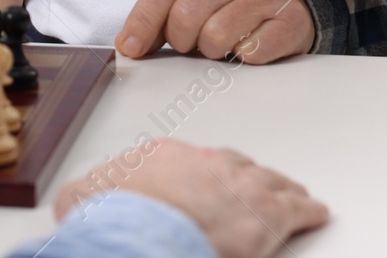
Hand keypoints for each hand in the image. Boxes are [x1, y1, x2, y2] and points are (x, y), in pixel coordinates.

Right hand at [54, 138, 328, 257]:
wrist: (137, 230)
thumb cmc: (114, 218)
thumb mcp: (81, 198)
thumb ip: (85, 194)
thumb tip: (72, 202)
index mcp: (166, 156)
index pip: (193, 159)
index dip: (204, 173)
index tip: (207, 183)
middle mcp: (206, 163)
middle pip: (236, 165)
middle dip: (247, 175)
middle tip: (257, 185)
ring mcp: (238, 187)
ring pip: (269, 182)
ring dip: (282, 188)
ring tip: (292, 194)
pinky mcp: (265, 218)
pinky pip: (296, 209)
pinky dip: (307, 210)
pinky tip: (314, 211)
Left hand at [116, 0, 313, 62]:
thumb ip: (160, 11)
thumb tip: (129, 43)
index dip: (143, 19)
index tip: (131, 47)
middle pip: (186, 15)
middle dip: (180, 39)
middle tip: (191, 40)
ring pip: (216, 36)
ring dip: (211, 49)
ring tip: (221, 39)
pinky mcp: (290, 21)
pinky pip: (249, 53)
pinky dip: (241, 57)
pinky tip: (247, 42)